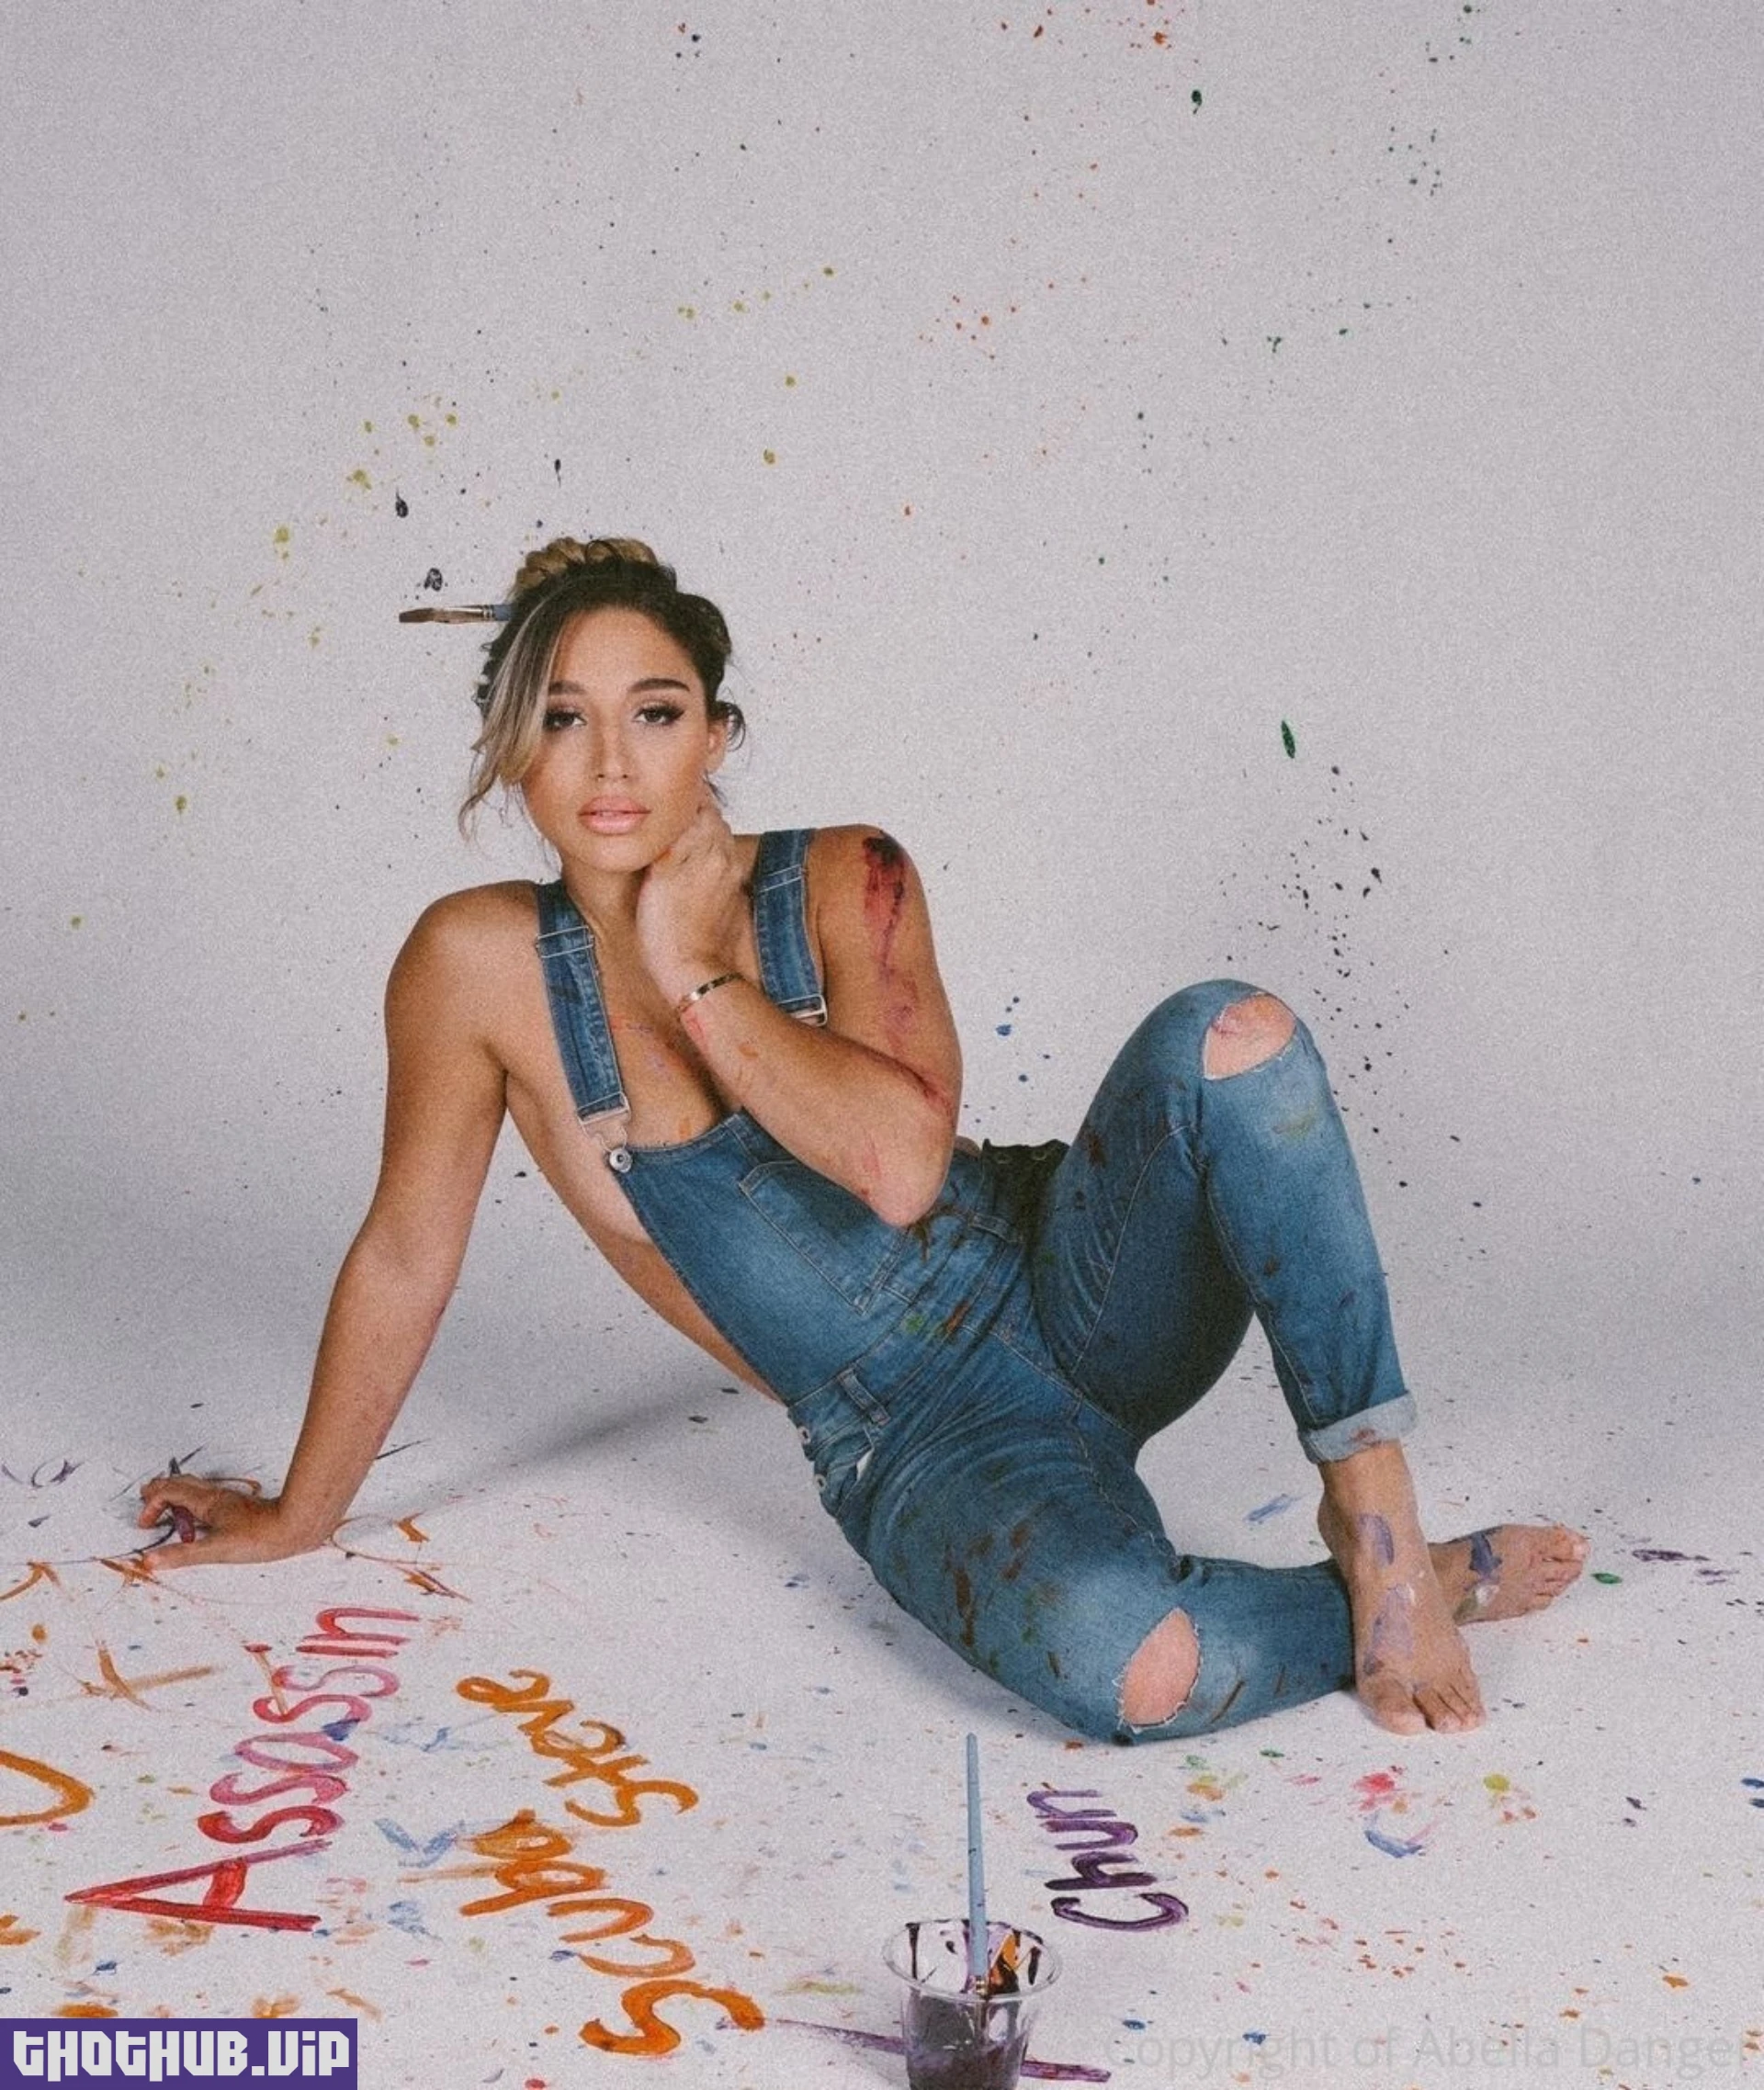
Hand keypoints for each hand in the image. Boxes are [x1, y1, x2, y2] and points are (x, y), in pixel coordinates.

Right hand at [136, 1474, 323, 1568]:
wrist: (296, 1526)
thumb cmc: (261, 1536)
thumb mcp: (216, 1550)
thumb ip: (182, 1555)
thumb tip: (151, 1560)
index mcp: (207, 1502)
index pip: (170, 1492)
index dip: (152, 1505)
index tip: (145, 1524)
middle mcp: (217, 1497)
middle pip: (183, 1484)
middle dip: (161, 1489)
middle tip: (146, 1495)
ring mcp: (229, 1502)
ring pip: (197, 1489)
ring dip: (178, 1493)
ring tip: (168, 1505)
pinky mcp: (240, 1510)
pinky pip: (210, 1498)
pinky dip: (195, 1502)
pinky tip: (201, 1516)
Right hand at [635, 796, 747, 1005]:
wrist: (691, 971)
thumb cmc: (668, 928)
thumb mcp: (660, 872)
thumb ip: (673, 834)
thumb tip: (680, 803)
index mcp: (711, 847)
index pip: (703, 804)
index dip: (682, 798)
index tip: (663, 795)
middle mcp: (727, 859)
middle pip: (712, 822)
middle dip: (691, 816)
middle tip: (663, 815)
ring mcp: (731, 880)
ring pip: (715, 844)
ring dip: (697, 838)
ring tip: (671, 843)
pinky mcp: (729, 898)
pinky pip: (717, 867)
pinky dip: (702, 861)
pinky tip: (683, 872)